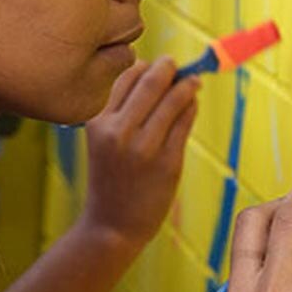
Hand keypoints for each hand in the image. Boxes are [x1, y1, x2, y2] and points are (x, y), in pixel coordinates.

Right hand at [81, 57, 199, 247]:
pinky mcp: (167, 162)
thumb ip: (122, 110)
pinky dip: (191, 107)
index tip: (156, 65)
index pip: (125, 78)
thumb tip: (155, 72)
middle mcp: (119, 132)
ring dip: (188, 84)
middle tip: (175, 64)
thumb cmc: (110, 177)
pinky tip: (192, 103)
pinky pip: (185, 122)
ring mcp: (144, 148)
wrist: (111, 226)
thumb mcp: (103, 141)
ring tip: (194, 81)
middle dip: (168, 67)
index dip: (144, 65)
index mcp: (98, 123)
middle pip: (151, 82)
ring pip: (173, 99)